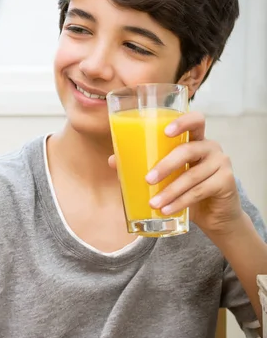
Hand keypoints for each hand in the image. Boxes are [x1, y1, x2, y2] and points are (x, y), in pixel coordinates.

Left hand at [109, 111, 243, 236]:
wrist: (215, 217)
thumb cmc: (188, 192)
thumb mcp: (167, 179)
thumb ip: (144, 167)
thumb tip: (112, 161)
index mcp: (196, 140)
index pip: (196, 120)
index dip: (182, 121)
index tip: (165, 131)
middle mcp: (211, 147)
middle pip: (188, 149)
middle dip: (166, 165)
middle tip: (147, 179)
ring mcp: (221, 163)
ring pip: (192, 175)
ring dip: (170, 191)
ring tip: (153, 204)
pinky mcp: (226, 182)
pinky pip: (200, 191)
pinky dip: (181, 202)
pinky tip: (167, 210)